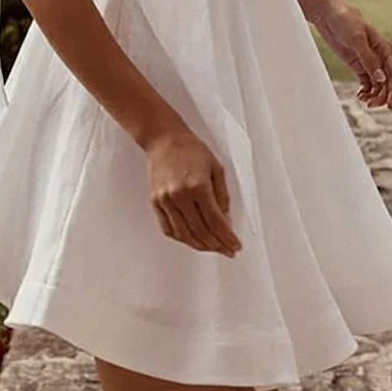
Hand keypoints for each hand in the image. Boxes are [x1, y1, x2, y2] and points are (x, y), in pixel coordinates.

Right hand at [144, 128, 242, 258]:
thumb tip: (226, 221)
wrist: (164, 139)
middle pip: (201, 232)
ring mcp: (165, 200)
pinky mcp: (155, 202)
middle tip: (228, 250)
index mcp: (198, 186)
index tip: (236, 246)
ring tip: (213, 248)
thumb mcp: (216, 168)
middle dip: (217, 245)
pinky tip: (193, 240)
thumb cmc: (192, 150)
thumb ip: (223, 196)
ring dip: (201, 246)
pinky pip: (169, 229)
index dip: (227, 238)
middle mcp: (180, 196)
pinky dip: (182, 238)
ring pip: (184, 235)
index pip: (216, 222)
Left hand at [309, 0, 391, 109]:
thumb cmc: (345, 20)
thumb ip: (368, 59)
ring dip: (374, 95)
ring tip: (364, 102)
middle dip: (382, 95)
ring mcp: (368, 61)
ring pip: (377, 84)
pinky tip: (360, 96)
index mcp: (384, 48)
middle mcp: (379, 56)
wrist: (328, 13)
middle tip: (370, 105)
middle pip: (387, 82)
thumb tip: (381, 79)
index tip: (390, 105)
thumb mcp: (356, 38)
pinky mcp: (357, 64)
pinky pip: (367, 81)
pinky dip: (366, 90)